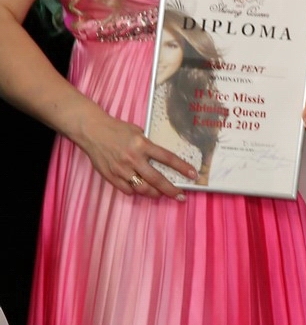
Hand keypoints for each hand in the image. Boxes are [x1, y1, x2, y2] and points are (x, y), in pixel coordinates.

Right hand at [76, 105, 195, 199]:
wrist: (92, 131)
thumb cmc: (117, 129)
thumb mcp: (138, 132)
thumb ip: (149, 145)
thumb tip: (162, 158)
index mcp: (142, 145)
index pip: (168, 158)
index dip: (182, 167)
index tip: (193, 175)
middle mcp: (133, 159)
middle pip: (156, 179)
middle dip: (171, 190)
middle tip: (181, 196)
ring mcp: (121, 169)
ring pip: (142, 188)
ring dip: (154, 193)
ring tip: (161, 194)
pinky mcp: (110, 176)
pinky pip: (127, 189)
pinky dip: (135, 191)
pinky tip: (140, 189)